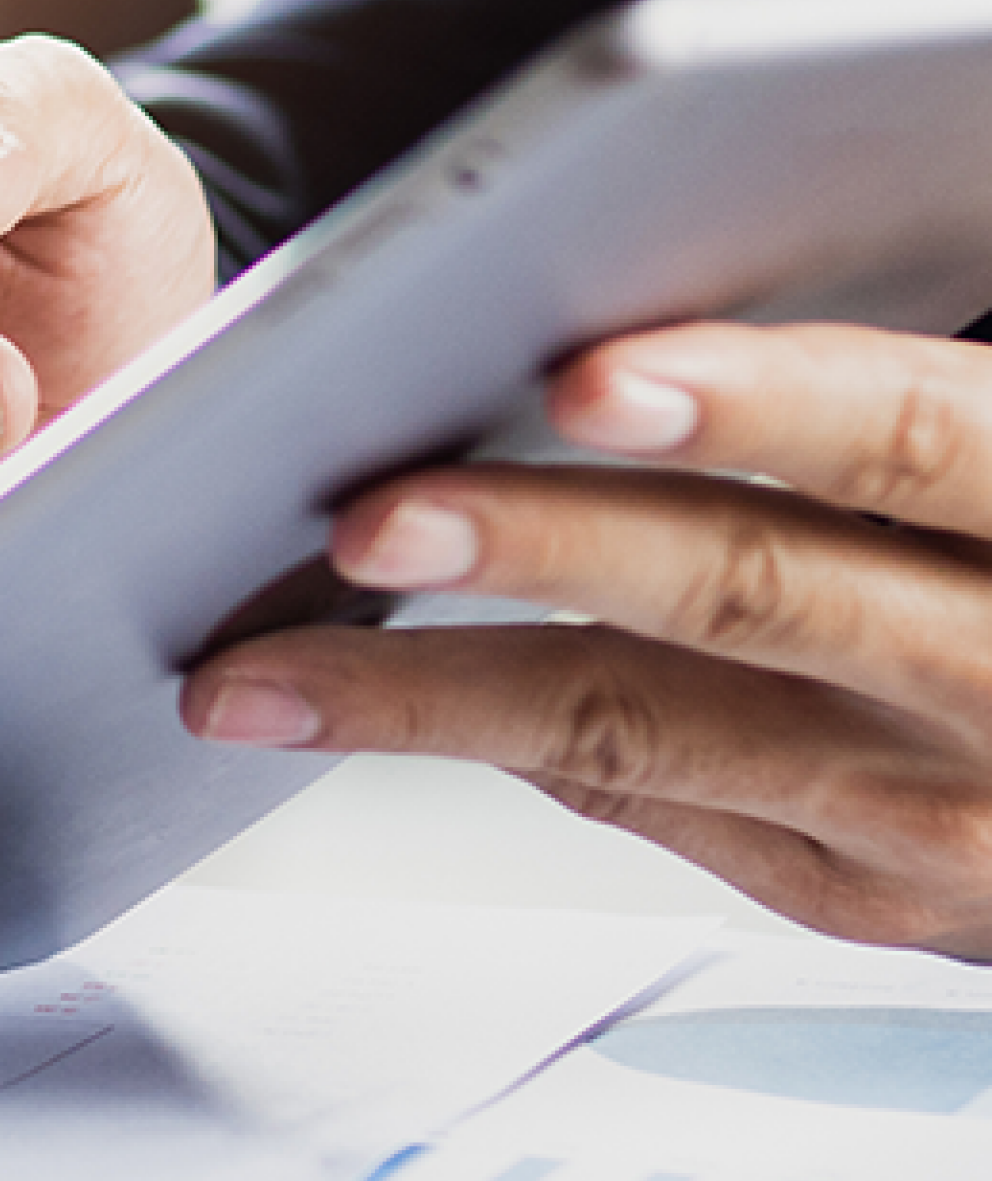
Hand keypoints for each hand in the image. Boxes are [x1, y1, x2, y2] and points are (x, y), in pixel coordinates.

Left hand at [186, 321, 991, 958]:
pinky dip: (487, 735)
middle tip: (361, 506)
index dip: (760, 400)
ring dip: (429, 692)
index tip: (589, 371)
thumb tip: (659, 280)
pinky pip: (647, 800)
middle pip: (755, 594)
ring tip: (256, 667)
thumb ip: (919, 402)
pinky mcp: (866, 900)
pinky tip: (346, 699)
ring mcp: (936, 816)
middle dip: (540, 545)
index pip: (920, 439)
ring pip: (651, 733)